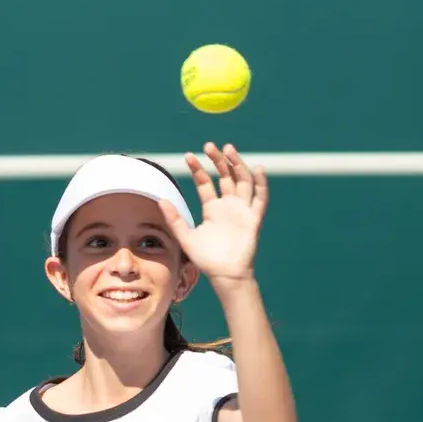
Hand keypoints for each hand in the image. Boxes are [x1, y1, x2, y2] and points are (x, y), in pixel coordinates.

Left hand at [160, 144, 266, 282]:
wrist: (226, 274)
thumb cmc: (207, 259)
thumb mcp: (186, 237)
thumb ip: (175, 219)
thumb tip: (161, 200)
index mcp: (212, 209)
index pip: (205, 183)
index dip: (198, 169)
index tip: (188, 156)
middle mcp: (228, 206)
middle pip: (225, 176)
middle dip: (218, 160)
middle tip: (209, 146)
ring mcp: (241, 211)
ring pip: (242, 181)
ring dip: (237, 164)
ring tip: (228, 150)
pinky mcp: (253, 218)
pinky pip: (260, 198)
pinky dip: (261, 184)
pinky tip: (258, 169)